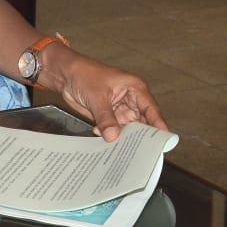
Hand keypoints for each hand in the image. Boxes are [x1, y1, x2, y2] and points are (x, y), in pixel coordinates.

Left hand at [51, 48, 168, 141]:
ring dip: (123, 138)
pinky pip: (114, 129)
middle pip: (142, 122)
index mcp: (135, 88)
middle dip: (140, 137)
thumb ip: (106, 118)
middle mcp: (131, 100)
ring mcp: (120, 108)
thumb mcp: (97, 97)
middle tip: (140, 153)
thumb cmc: (83, 74)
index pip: (151, 110)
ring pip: (128, 128)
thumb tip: (113, 137)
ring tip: (120, 150)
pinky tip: (104, 142)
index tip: (162, 142)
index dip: (158, 126)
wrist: (64, 74)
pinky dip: (110, 135)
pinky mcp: (109, 115)